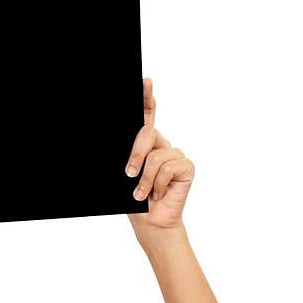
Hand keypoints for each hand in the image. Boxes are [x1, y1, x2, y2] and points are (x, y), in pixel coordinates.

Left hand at [125, 77, 194, 232]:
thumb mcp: (125, 174)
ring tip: (143, 194)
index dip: (146, 97)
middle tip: (129, 175)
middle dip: (136, 155)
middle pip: (147, 133)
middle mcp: (161, 144)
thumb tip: (115, 152)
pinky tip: (159, 194)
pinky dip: (158, 185)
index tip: (145, 82)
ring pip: (156, 157)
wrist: (150, 221)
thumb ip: (127, 156)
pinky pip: (168, 168)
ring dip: (145, 180)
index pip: (147, 114)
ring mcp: (175, 154)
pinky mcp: (186, 166)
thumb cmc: (134, 198)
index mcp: (145, 143)